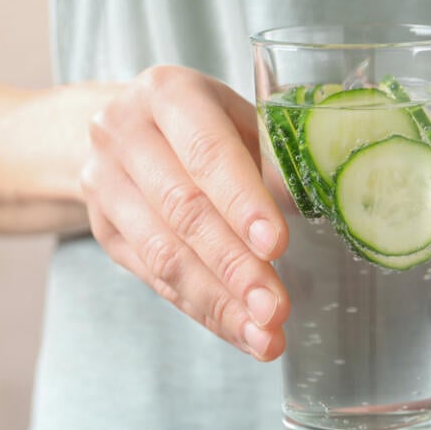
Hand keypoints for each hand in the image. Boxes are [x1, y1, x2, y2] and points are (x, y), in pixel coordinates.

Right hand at [80, 66, 289, 360]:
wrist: (125, 129)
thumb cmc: (205, 124)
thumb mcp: (240, 120)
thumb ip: (274, 160)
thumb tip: (327, 208)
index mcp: (169, 93)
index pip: (207, 152)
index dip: (243, 203)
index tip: (277, 246)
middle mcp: (124, 133)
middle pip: (184, 210)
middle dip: (235, 267)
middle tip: (276, 309)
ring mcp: (105, 183)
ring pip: (165, 254)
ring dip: (220, 302)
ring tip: (265, 336)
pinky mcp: (103, 230)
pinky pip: (155, 279)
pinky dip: (203, 310)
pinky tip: (239, 332)